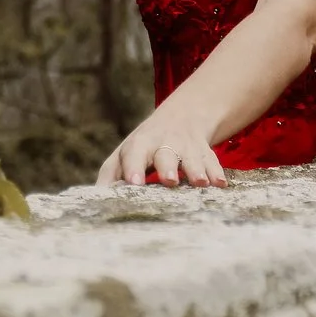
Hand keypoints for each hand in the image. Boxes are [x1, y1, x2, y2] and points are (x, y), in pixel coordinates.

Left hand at [96, 108, 229, 186]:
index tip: (134, 182)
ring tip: (199, 183)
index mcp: (139, 145)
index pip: (134, 153)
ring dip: (195, 169)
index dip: (134, 167)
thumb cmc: (144, 147)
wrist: (183, 116)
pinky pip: (212, 161)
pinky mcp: (205, 151)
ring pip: (192, 156)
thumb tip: (95, 199)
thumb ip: (110, 175)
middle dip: (168, 166)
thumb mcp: (124, 155)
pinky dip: (216, 172)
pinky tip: (220, 184)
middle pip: (165, 153)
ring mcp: (186, 146)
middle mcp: (163, 143)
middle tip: (169, 180)